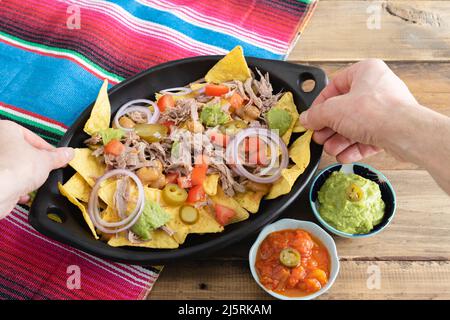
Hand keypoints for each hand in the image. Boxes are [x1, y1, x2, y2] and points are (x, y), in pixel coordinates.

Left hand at [0, 120, 73, 218]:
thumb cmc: (17, 167)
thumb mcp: (47, 160)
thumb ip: (58, 156)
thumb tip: (68, 153)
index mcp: (6, 129)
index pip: (33, 137)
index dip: (48, 149)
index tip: (57, 158)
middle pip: (22, 151)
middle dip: (36, 162)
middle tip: (48, 169)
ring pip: (14, 166)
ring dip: (26, 175)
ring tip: (36, 181)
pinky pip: (7, 180)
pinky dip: (16, 186)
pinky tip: (25, 193)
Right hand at [299, 59, 421, 162]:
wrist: (404, 133)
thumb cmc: (374, 111)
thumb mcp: (333, 110)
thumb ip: (316, 115)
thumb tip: (306, 119)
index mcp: (365, 72)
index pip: (335, 85)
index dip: (320, 103)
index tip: (312, 117)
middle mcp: (377, 88)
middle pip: (344, 109)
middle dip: (330, 127)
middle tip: (319, 137)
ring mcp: (386, 109)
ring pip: (355, 125)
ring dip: (339, 140)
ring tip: (330, 149)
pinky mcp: (391, 129)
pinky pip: (368, 137)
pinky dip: (354, 147)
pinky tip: (343, 156)